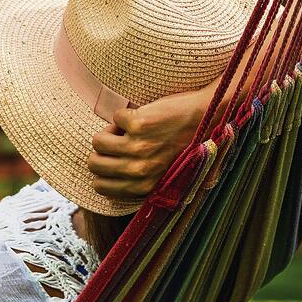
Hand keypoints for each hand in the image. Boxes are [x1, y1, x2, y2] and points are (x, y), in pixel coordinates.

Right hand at [88, 89, 207, 198]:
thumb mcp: (165, 175)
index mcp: (144, 187)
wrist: (207, 117)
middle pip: (94, 163)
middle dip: (102, 151)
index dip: (102, 170)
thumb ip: (140, 182)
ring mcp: (138, 147)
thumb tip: (105, 179)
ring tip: (127, 129)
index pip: (100, 186)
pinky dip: (126, 114)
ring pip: (98, 141)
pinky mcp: (139, 124)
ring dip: (110, 131)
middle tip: (118, 141)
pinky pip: (115, 117)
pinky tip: (142, 116)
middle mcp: (140, 170)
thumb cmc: (187, 146)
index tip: (114, 159)